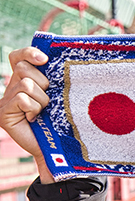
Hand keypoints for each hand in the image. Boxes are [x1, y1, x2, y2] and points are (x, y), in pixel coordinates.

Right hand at [0, 47, 53, 182]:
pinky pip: (22, 99)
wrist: (57, 147)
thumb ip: (54, 78)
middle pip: (24, 68)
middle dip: (43, 83)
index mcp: (24, 80)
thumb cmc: (62, 120)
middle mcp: (11, 88)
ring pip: (26, 84)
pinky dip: (34, 109)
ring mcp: (4, 101)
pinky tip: (34, 119)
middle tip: (48, 101)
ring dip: (42, 100)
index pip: (18, 56)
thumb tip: (57, 57)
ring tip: (43, 112)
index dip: (29, 53)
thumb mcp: (59, 94)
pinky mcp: (3, 113)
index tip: (45, 60)